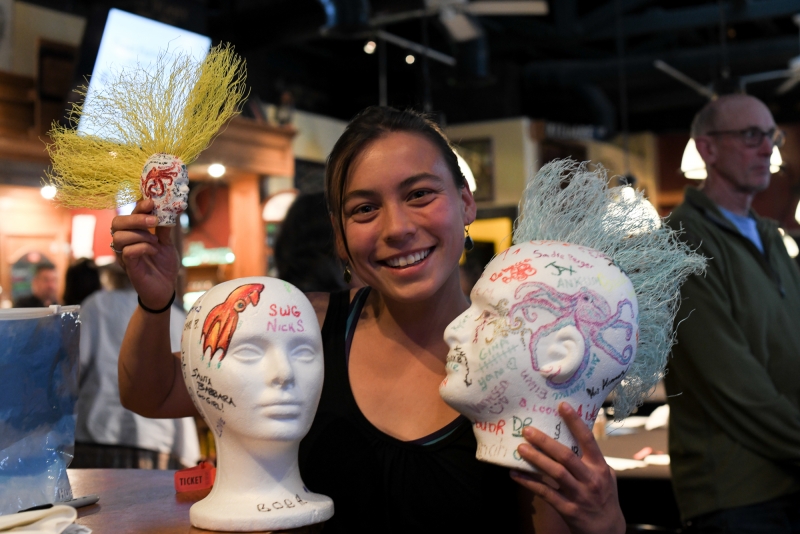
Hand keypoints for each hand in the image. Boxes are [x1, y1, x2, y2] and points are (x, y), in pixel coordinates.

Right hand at [110, 198, 179, 308]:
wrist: (166, 288)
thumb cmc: (164, 265)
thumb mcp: (167, 243)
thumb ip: (164, 228)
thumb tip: (170, 209)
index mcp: (134, 232)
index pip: (129, 213)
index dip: (138, 206)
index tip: (152, 202)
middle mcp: (125, 241)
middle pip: (117, 222)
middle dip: (136, 218)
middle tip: (154, 220)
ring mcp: (124, 254)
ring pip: (118, 236)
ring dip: (140, 235)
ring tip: (156, 241)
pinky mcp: (127, 266)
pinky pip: (127, 251)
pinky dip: (142, 247)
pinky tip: (154, 251)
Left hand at [510, 402, 624, 533]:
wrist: (608, 530)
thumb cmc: (604, 497)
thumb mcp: (606, 475)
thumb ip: (592, 458)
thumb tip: (576, 433)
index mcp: (600, 467)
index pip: (588, 440)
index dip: (575, 422)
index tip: (562, 405)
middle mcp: (591, 479)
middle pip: (566, 456)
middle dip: (546, 442)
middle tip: (528, 430)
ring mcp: (579, 495)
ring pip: (555, 473)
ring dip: (536, 459)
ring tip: (520, 448)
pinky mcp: (568, 509)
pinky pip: (545, 493)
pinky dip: (529, 483)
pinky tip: (515, 474)